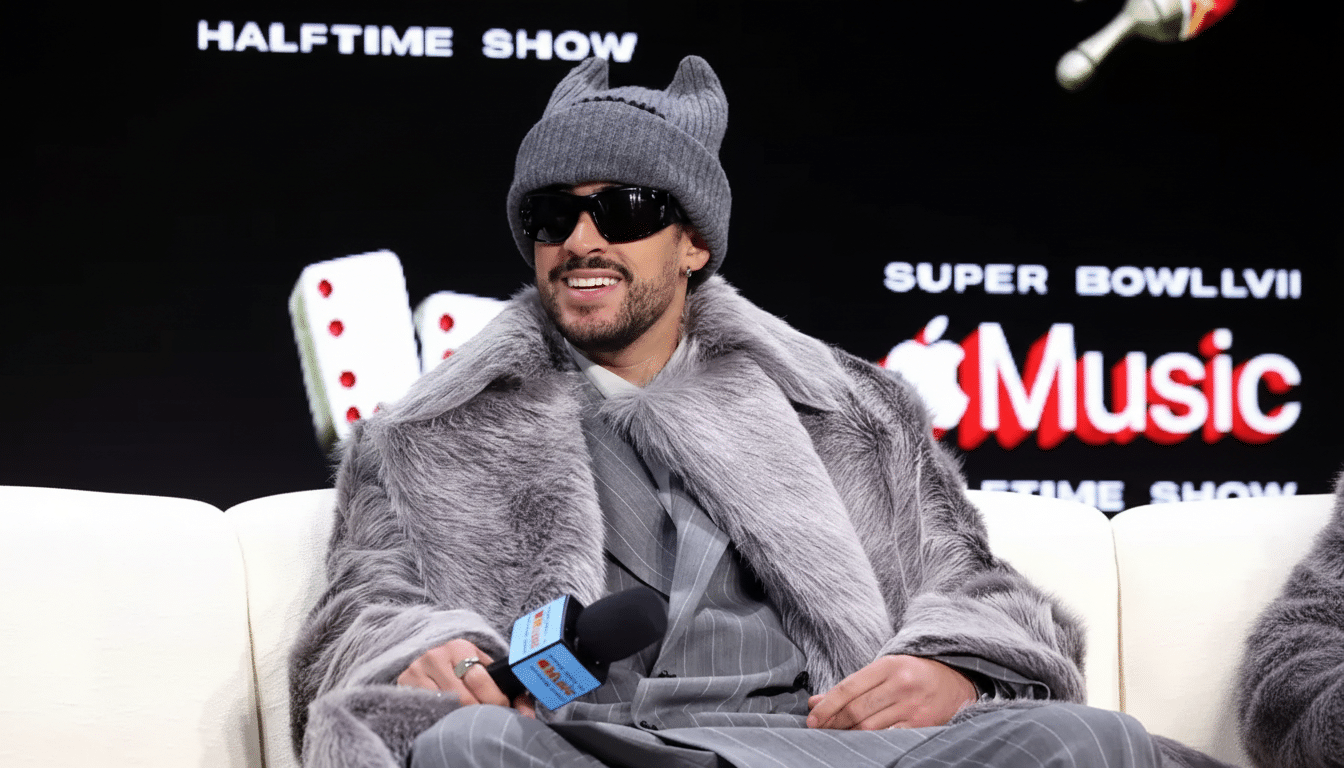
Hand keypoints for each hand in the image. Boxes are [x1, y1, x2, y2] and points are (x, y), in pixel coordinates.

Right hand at [397, 638, 535, 717]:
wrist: (423, 654)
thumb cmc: (460, 664)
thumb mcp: (480, 664)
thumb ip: (503, 684)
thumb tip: (528, 712)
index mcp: (460, 646)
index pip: (480, 679)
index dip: (496, 700)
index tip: (503, 709)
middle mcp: (436, 655)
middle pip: (464, 697)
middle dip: (481, 711)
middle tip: (489, 718)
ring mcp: (418, 670)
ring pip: (446, 705)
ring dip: (461, 716)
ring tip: (470, 719)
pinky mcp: (405, 683)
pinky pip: (428, 707)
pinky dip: (442, 715)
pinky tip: (450, 716)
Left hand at [805, 655, 975, 729]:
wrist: (956, 679)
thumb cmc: (912, 674)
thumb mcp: (883, 671)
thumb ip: (851, 687)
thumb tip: (815, 702)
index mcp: (888, 666)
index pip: (848, 687)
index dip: (827, 705)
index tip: (812, 718)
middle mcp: (901, 684)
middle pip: (857, 709)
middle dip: (833, 722)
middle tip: (819, 729)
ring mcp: (913, 706)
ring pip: (870, 726)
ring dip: (848, 734)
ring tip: (836, 736)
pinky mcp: (923, 724)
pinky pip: (889, 736)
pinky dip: (871, 740)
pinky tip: (859, 742)